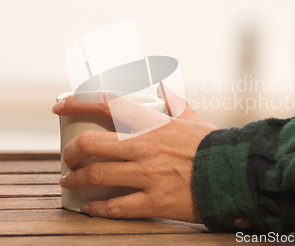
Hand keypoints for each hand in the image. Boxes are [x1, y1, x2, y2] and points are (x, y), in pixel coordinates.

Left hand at [52, 86, 216, 222]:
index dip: (78, 103)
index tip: (59, 106)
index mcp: (154, 123)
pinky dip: (97, 208)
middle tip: (65, 157)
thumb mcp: (193, 118)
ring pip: (97, 176)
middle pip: (91, 144)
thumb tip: (161, 86)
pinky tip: (90, 208)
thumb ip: (173, 102)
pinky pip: (116, 207)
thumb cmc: (212, 145)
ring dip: (75, 179)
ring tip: (68, 181)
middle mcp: (146, 147)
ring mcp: (149, 176)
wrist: (235, 175)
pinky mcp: (155, 202)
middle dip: (70, 151)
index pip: (108, 106)